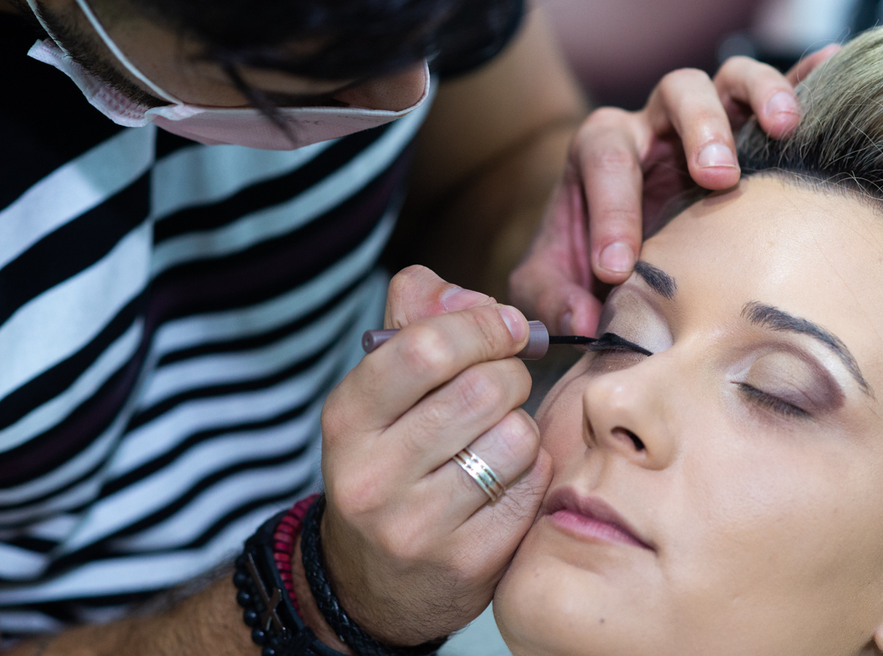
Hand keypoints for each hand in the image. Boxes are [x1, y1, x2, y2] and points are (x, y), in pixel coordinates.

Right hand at [316, 266, 551, 646]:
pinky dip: (533, 472)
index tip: (508, 326)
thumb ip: (417, 323)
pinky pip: (534, 485)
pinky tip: (505, 481)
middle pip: (484, 387)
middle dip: (512, 374)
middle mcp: (373, 475)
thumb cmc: (389, 463)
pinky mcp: (468, 563)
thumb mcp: (379, 393)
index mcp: (347, 418)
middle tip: (505, 385)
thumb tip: (472, 298)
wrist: (373, 584)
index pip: (425, 348)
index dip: (482, 325)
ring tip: (496, 441)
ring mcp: (419, 525)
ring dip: (522, 427)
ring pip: (517, 436)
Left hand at [510, 46, 838, 334]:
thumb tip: (586, 325)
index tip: (619, 268)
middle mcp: (654, 124)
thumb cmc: (581, 259)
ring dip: (758, 96)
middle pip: (677, 93)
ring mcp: (704, 122)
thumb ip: (552, 298)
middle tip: (717, 177)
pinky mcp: (747, 132)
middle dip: (699, 130)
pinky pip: (779, 89)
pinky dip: (807, 75)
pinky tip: (834, 64)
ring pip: (730, 80)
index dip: (612, 213)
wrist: (611, 244)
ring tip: (784, 128)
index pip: (606, 162)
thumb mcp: (548, 281)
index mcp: (602, 150)